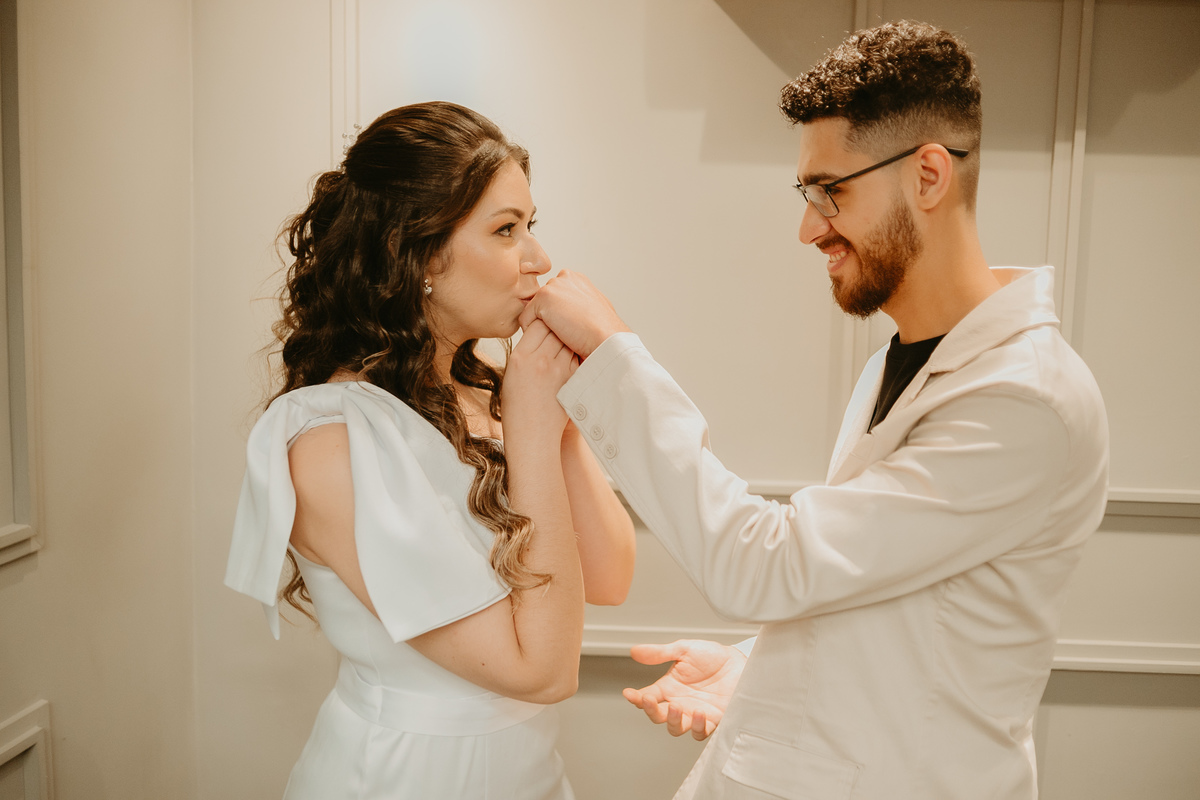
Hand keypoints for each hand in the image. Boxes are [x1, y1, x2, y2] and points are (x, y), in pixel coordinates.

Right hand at [502, 320, 577, 438]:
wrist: (532, 435)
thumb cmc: (518, 408)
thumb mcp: (511, 375)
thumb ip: (525, 352)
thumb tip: (541, 332)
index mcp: (520, 358)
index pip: (536, 324)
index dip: (541, 323)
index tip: (542, 328)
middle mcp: (539, 361)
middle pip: (554, 329)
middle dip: (557, 328)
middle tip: (557, 333)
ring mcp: (558, 370)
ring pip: (568, 342)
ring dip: (567, 341)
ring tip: (561, 349)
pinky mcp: (571, 380)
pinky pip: (575, 357)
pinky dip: (573, 356)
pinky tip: (567, 364)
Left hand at [518, 270, 629, 358]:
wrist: (606, 337)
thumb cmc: (604, 330)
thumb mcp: (593, 310)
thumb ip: (578, 305)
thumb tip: (572, 313)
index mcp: (577, 280)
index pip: (555, 297)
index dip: (557, 315)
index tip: (568, 328)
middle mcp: (565, 277)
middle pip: (543, 303)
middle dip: (547, 319)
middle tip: (565, 333)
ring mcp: (553, 286)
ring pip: (534, 311)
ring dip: (542, 326)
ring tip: (561, 335)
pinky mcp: (543, 297)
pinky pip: (525, 319)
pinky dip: (533, 333)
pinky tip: (553, 337)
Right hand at [622, 640, 745, 740]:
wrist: (740, 662)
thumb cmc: (713, 656)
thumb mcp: (684, 649)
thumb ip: (660, 653)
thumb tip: (634, 651)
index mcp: (669, 687)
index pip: (647, 697)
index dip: (636, 698)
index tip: (629, 693)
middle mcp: (679, 703)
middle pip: (657, 716)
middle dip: (651, 710)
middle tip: (650, 700)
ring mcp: (695, 714)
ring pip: (676, 728)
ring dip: (673, 721)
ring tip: (676, 708)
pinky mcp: (713, 721)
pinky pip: (701, 732)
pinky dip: (698, 727)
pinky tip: (699, 713)